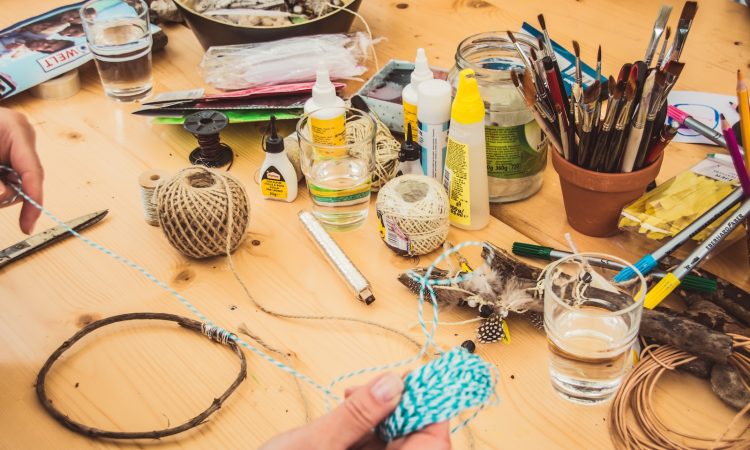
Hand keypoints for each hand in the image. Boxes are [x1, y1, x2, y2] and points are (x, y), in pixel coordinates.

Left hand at [0, 107, 42, 233]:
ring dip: (1, 189)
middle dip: (7, 194)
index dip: (33, 201)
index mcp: (17, 129)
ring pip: (16, 183)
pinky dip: (0, 185)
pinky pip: (9, 178)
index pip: (33, 171)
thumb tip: (4, 196)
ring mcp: (15, 144)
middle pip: (25, 180)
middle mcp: (21, 137)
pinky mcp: (7, 153)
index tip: (27, 224)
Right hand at [261, 372, 450, 449]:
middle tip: (376, 384)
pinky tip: (347, 410)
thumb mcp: (315, 445)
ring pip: (393, 441)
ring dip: (379, 415)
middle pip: (415, 438)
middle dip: (398, 407)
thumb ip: (356, 415)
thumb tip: (392, 383)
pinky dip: (365, 427)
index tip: (417, 379)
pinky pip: (374, 447)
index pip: (433, 443)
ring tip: (352, 396)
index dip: (429, 408)